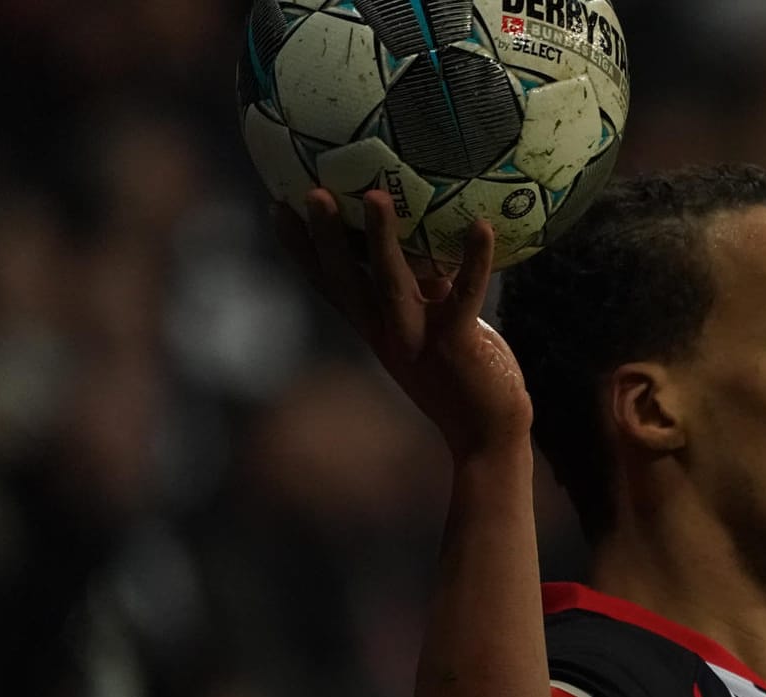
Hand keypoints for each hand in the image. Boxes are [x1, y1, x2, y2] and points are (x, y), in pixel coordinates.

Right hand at [274, 189, 532, 457]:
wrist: (487, 434)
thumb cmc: (465, 375)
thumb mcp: (434, 327)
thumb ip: (427, 289)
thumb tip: (428, 237)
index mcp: (376, 329)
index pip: (329, 285)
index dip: (302, 248)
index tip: (279, 207)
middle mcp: (387, 334)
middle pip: (347, 280)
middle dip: (326, 237)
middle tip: (312, 193)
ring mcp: (418, 339)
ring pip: (391, 283)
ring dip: (381, 239)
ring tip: (375, 196)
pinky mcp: (456, 343)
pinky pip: (464, 294)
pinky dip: (474, 259)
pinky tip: (480, 226)